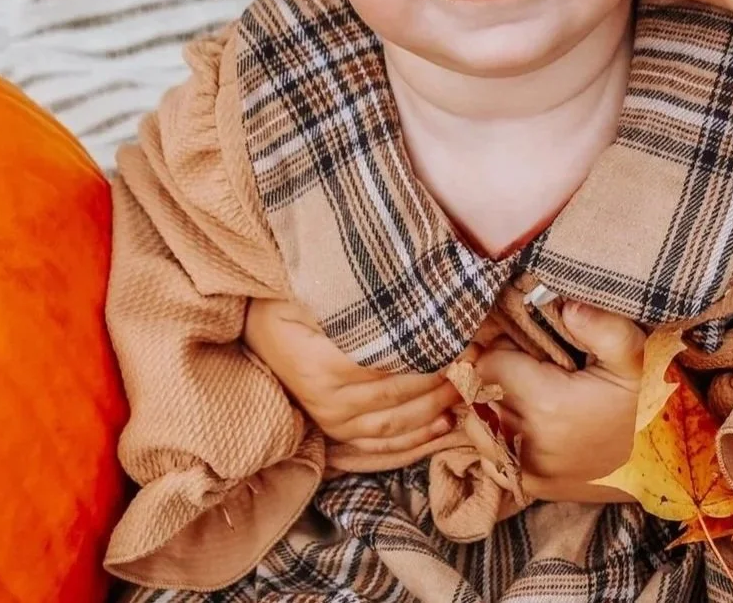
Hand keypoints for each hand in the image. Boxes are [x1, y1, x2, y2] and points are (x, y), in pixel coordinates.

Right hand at [243, 298, 463, 470]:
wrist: (253, 331)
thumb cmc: (287, 301)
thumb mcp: (312, 288)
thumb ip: (356, 297)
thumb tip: (411, 289)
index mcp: (323, 364)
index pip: (391, 364)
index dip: (433, 353)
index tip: (466, 337)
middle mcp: (328, 400)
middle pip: (400, 396)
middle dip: (446, 378)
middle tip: (478, 357)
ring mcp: (332, 420)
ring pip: (396, 423)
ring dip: (438, 407)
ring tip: (469, 386)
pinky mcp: (337, 430)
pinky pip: (381, 445)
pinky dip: (416, 440)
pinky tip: (445, 425)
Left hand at [474, 301, 644, 501]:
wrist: (669, 464)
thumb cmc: (651, 403)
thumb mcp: (637, 355)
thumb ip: (603, 326)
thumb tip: (566, 305)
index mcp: (546, 404)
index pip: (487, 364)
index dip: (502, 345)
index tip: (527, 342)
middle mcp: (527, 442)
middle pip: (478, 394)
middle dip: (495, 372)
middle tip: (529, 361)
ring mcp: (526, 470)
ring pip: (475, 425)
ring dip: (490, 403)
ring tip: (525, 388)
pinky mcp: (530, 487)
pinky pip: (489, 455)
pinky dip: (495, 435)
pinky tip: (524, 420)